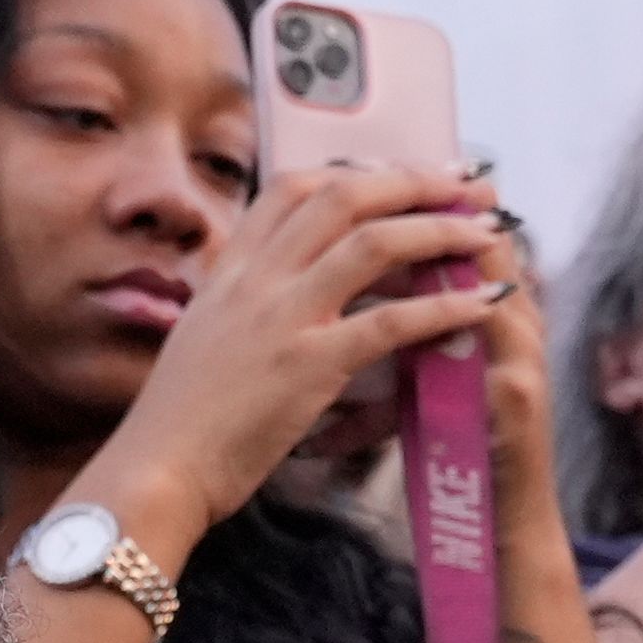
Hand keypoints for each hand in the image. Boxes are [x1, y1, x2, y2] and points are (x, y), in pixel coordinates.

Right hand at [77, 164, 511, 555]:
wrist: (155, 471)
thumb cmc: (177, 424)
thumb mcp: (200, 341)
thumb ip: (237, 307)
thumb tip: (267, 294)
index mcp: (230, 271)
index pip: (294, 188)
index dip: (355, 171)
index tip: (399, 174)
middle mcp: (257, 279)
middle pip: (346, 197)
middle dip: (414, 182)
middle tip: (466, 184)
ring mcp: (283, 317)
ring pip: (375, 244)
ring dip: (441, 231)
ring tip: (487, 233)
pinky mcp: (310, 365)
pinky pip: (391, 321)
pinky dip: (445, 306)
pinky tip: (483, 304)